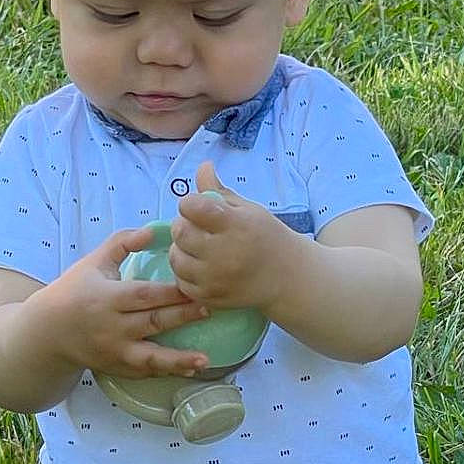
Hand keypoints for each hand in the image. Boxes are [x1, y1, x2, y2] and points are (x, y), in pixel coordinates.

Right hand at [32, 228, 210, 377]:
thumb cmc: (74, 291)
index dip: (170, 292)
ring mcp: (114, 351)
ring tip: (205, 359)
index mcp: (107, 298)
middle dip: (182, 317)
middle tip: (210, 309)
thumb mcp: (93, 262)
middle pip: (152, 322)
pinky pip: (145, 372)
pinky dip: (167, 372)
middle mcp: (112, 327)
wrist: (48, 332)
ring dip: (178, 359)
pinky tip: (190, 370)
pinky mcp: (117, 368)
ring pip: (150, 357)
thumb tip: (153, 230)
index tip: (195, 285)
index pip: (143, 294)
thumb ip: (122, 243)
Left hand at [168, 162, 287, 309]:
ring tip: (197, 247)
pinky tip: (200, 266)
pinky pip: (181, 282)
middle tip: (196, 227)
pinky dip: (186, 272)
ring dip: (181, 249)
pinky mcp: (211, 297)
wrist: (287, 276)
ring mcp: (217, 278)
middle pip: (181, 232)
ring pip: (176, 258)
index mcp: (236, 225)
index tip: (198, 207)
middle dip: (183, 225)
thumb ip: (219, 190)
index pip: (193, 206)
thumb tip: (202, 166)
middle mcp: (226, 253)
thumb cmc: (265, 236)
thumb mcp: (248, 209)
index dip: (190, 203)